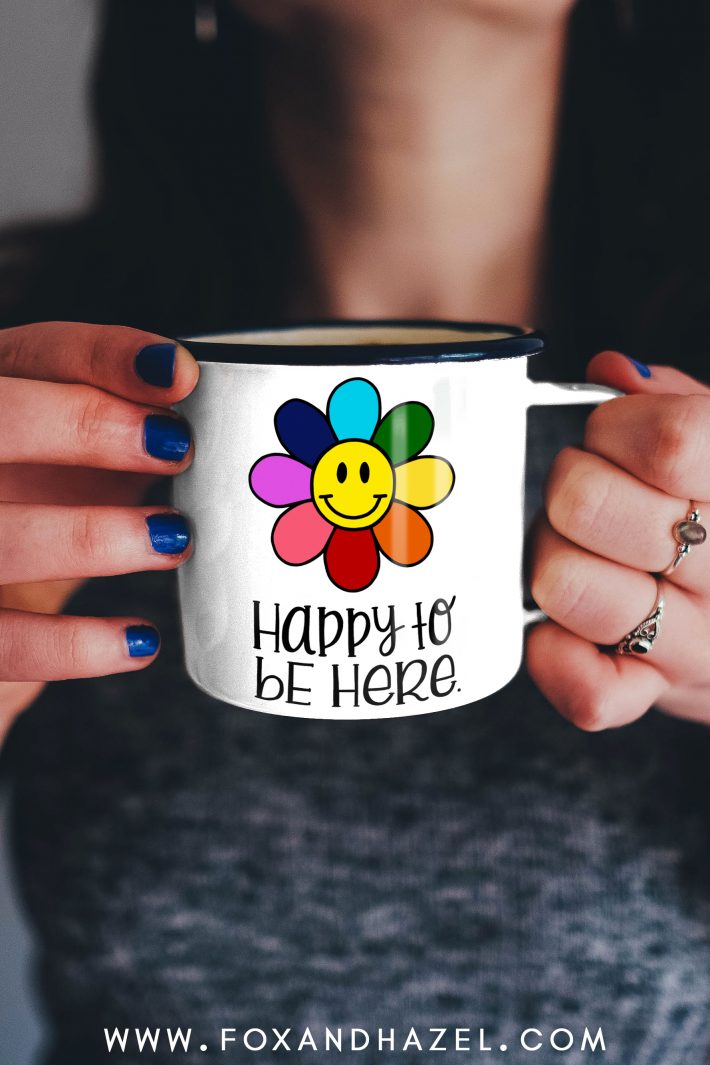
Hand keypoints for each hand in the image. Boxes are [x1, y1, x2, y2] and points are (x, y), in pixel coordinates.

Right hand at [0, 322, 198, 741]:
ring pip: (1, 536)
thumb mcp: (80, 455)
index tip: (180, 374)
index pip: (36, 353)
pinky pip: (5, 640)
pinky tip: (141, 640)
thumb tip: (218, 421)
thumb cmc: (42, 502)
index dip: (104, 358)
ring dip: (89, 535)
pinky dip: (74, 646)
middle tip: (175, 447)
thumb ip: (126, 430)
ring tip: (173, 539)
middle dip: (86, 428)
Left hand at [527, 351, 709, 730]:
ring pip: (565, 585)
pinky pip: (585, 689)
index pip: (667, 443)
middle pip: (588, 504)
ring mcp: (694, 644)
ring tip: (583, 553)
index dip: (615, 427)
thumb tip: (612, 374)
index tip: (615, 433)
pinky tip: (567, 625)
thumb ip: (675, 403)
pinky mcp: (654, 693)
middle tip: (593, 494)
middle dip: (571, 485)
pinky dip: (554, 653)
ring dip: (551, 557)